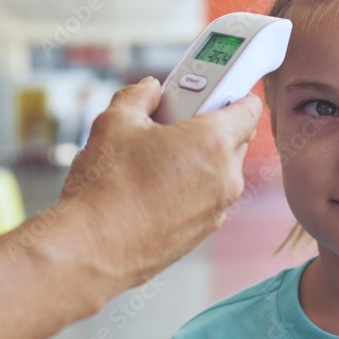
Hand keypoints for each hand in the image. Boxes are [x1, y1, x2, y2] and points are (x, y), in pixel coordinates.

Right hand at [55, 77, 262, 295]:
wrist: (90, 248)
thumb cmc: (105, 187)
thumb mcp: (115, 122)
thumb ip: (138, 96)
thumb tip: (148, 90)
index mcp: (214, 143)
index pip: (248, 107)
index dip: (230, 93)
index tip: (209, 91)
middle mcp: (225, 178)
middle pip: (235, 139)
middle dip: (209, 126)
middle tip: (170, 122)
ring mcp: (216, 210)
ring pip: (219, 171)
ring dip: (197, 159)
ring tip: (153, 158)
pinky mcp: (201, 233)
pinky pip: (204, 198)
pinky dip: (188, 188)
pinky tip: (151, 188)